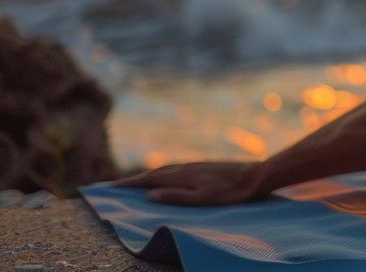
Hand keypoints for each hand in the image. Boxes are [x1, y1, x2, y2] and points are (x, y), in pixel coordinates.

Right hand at [115, 161, 264, 204]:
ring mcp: (195, 165)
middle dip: (135, 179)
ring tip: (136, 183)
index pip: (150, 179)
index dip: (130, 183)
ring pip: (166, 170)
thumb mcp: (202, 199)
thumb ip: (176, 197)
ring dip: (149, 176)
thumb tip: (150, 194)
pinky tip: (166, 179)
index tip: (111, 186)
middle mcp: (186, 167)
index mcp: (182, 175)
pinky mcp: (203, 167)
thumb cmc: (229, 192)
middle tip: (116, 185)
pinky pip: (176, 170)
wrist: (254, 176)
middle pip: (155, 173)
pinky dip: (163, 175)